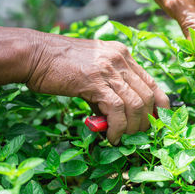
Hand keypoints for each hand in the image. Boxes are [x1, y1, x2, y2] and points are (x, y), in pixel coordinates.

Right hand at [26, 34, 169, 144]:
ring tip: (123, 138)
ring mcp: (109, 69)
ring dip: (133, 127)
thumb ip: (108, 90)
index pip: (151, 81)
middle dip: (146, 121)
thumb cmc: (60, 66)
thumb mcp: (93, 73)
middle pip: (147, 95)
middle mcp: (120, 59)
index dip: (160, 104)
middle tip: (138, 135)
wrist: (34, 55)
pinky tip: (112, 137)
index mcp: (122, 55)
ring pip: (136, 104)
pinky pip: (117, 109)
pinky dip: (118, 128)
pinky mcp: (95, 81)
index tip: (158, 121)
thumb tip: (118, 117)